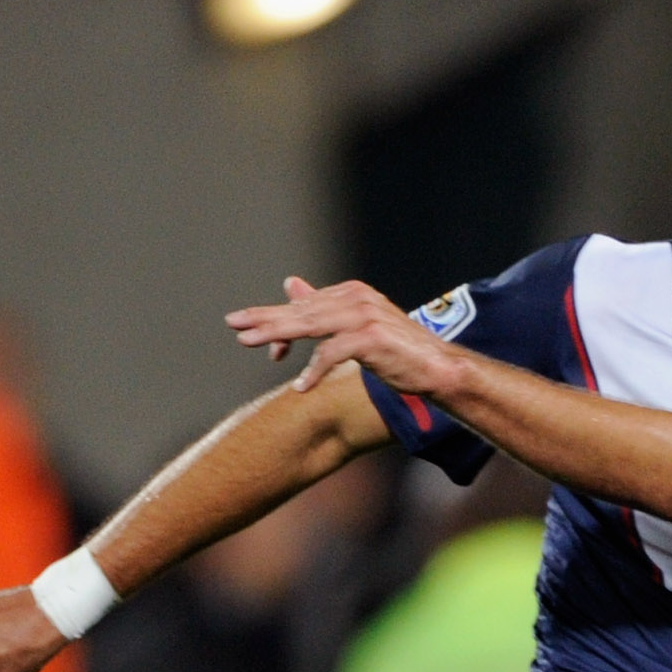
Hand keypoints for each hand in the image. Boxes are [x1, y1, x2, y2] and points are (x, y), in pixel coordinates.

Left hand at [226, 277, 462, 398]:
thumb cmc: (398, 353)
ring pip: (310, 325)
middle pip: (301, 311)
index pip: (304, 305)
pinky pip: (332, 353)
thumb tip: (290, 284)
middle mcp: (356, 298)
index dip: (275, 321)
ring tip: (250, 343)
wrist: (438, 368)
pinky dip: (315, 370)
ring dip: (278, 335)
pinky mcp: (370, 338)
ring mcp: (363, 316)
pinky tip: (300, 387)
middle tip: (234, 324)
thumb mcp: (356, 326)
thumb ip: (323, 308)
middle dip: (265, 319)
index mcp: (350, 292)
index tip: (250, 335)